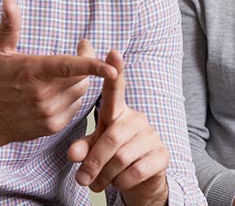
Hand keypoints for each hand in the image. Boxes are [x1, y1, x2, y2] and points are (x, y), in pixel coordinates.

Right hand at [0, 0, 116, 184]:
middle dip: (87, 62)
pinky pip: (75, 107)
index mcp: (34, 72)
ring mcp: (49, 112)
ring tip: (65, 72)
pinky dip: (72, 97)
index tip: (113, 67)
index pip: (69, 67)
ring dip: (78, 80)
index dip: (93, 66)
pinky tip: (57, 91)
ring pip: (81, 92)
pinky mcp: (52, 126)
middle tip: (82, 48)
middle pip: (82, 76)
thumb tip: (9, 1)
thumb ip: (9, 26)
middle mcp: (44, 94)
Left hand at [68, 50, 169, 205]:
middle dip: (94, 162)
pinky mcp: (161, 155)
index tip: (113, 51)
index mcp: (118, 113)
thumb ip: (83, 148)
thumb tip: (73, 154)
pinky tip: (119, 182)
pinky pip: (135, 171)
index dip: (115, 71)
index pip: (116, 89)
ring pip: (121, 158)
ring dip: (105, 176)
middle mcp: (137, 119)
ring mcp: (151, 136)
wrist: (142, 180)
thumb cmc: (113, 156)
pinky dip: (121, 182)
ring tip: (98, 183)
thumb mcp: (94, 149)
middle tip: (82, 179)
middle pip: (112, 138)